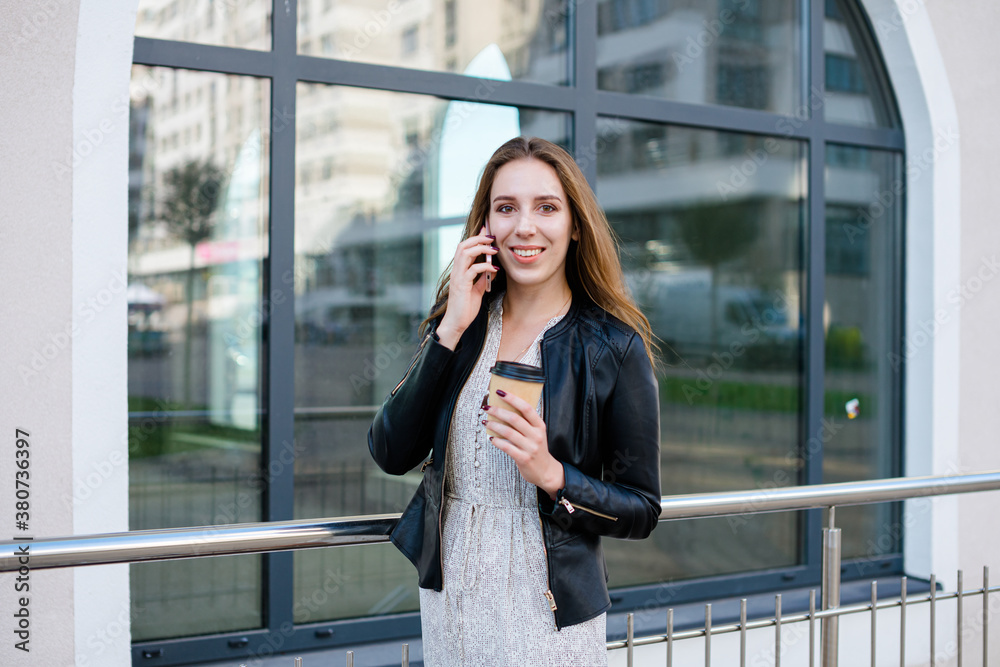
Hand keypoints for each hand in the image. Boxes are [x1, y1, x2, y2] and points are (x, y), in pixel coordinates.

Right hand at [436, 225, 498, 349]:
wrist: (457, 323)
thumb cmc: (465, 308)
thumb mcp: (477, 290)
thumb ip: (482, 279)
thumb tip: (492, 268)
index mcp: (459, 270)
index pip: (465, 248)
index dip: (475, 237)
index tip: (487, 231)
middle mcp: (456, 271)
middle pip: (463, 245)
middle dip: (478, 238)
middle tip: (492, 238)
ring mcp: (457, 277)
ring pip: (465, 253)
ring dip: (481, 248)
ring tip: (494, 250)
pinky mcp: (461, 285)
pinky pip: (473, 269)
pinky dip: (485, 266)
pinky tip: (494, 268)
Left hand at [484, 389, 564, 497]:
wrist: (546, 471)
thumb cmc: (537, 449)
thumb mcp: (536, 433)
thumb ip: (526, 423)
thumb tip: (504, 408)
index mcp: (540, 426)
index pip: (526, 408)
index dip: (512, 399)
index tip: (500, 392)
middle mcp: (536, 435)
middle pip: (514, 418)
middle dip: (498, 411)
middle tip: (487, 407)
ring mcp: (530, 447)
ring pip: (508, 432)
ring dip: (494, 425)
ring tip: (486, 422)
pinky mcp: (523, 458)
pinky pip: (506, 447)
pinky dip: (497, 441)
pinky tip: (491, 438)